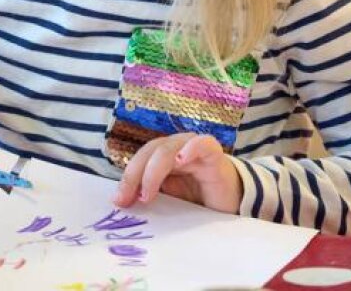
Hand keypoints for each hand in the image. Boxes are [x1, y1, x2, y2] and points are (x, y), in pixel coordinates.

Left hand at [114, 133, 240, 214]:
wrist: (231, 204)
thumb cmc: (199, 200)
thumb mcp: (170, 200)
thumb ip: (151, 195)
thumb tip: (121, 201)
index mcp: (162, 157)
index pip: (140, 159)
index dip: (127, 177)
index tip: (119, 201)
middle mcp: (176, 148)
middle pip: (150, 151)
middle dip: (135, 174)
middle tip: (128, 199)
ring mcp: (194, 149)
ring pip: (168, 148)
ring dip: (154, 170)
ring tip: (147, 193)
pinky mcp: (214, 155)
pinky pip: (202, 144)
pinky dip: (191, 148)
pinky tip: (182, 159)